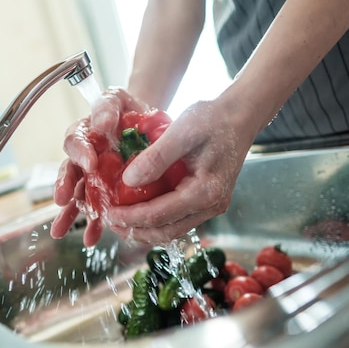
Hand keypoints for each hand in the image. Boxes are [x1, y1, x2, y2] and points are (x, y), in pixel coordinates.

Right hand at [50, 88, 149, 245]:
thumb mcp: (118, 98)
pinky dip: (94, 226)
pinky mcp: (106, 194)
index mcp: (84, 135)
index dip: (79, 153)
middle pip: (69, 172)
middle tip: (63, 198)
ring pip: (78, 197)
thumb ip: (106, 105)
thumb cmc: (128, 110)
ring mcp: (93, 179)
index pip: (74, 142)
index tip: (89, 163)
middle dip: (64, 186)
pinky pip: (98, 211)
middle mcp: (84, 158)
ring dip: (69, 214)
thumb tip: (100, 123)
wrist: (148, 126)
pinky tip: (92, 239)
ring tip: (61, 231)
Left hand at [106, 98, 256, 243]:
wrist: (240, 116)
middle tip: (109, 222)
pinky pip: (179, 218)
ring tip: (120, 220)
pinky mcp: (208, 201)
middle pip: (166, 231)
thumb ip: (156, 157)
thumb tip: (128, 181)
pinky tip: (139, 210)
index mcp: (205, 191)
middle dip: (135, 230)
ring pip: (173, 229)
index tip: (108, 214)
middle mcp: (211, 205)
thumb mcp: (181, 131)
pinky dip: (157, 219)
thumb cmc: (212, 119)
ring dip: (145, 228)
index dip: (130, 218)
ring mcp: (211, 206)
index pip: (160, 215)